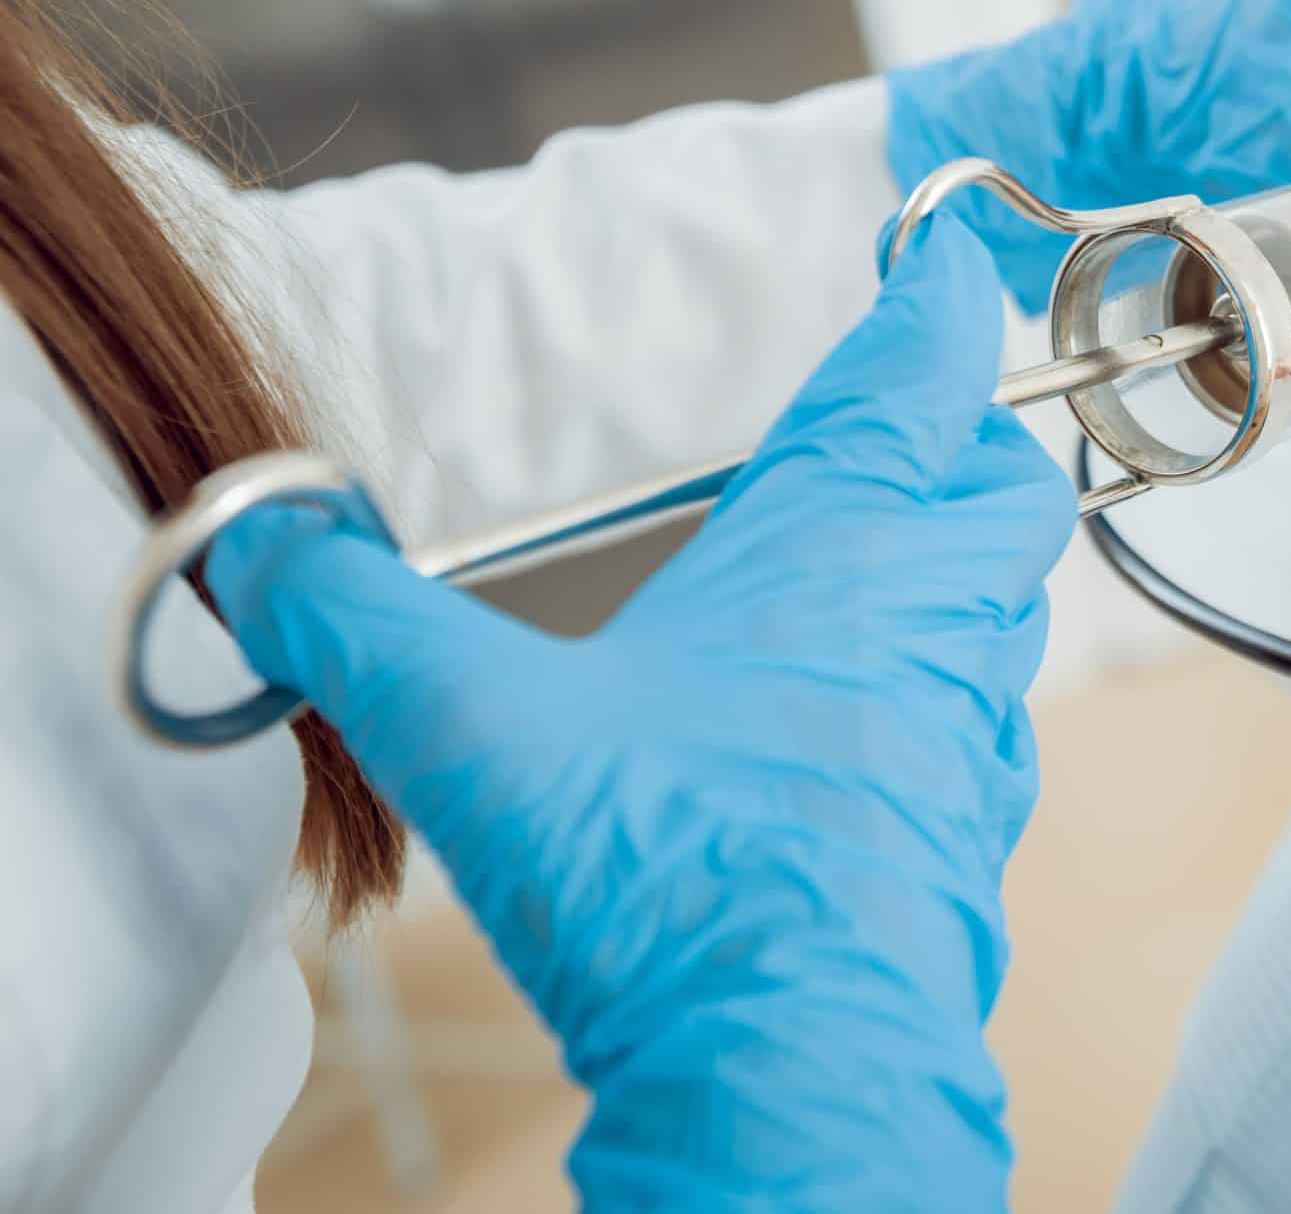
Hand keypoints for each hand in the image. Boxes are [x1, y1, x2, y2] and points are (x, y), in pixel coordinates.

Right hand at [206, 218, 1073, 1210]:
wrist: (789, 1067)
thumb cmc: (665, 874)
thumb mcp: (470, 725)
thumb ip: (356, 618)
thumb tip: (261, 546)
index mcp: (842, 539)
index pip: (922, 366)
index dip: (931, 295)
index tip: (929, 251)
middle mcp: (932, 615)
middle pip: (1001, 481)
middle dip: (961, 436)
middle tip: (896, 426)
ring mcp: (970, 728)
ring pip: (1002, 607)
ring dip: (951, 568)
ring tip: (860, 572)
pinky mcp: (969, 828)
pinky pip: (979, 725)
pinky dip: (934, 694)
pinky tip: (844, 733)